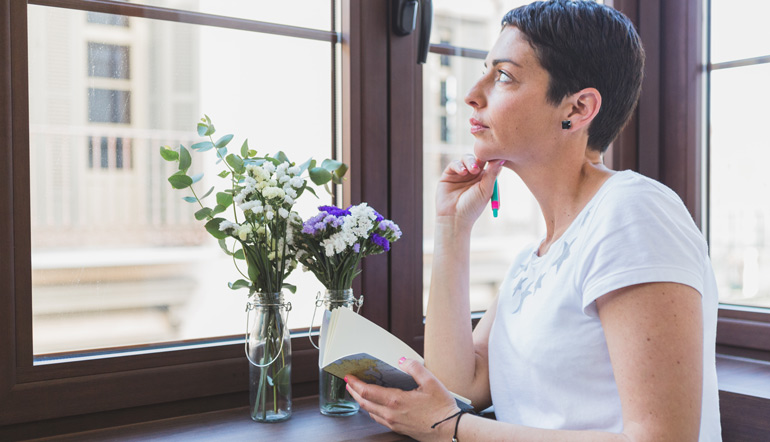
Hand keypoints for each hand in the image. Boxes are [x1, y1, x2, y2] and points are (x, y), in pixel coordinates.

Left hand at [345, 358, 461, 440]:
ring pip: (369, 411)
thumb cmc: (442, 408)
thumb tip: (402, 361)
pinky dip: (371, 409)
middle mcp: (391, 414)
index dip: (355, 383)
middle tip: (348, 383)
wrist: (450, 430)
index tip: (348, 376)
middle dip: (353, 392)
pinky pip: (378, 418)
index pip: (367, 391)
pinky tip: (374, 405)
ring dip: (361, 401)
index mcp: (396, 401)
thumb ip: (415, 368)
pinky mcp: (398, 428)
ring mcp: (393, 423)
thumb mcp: (431, 382)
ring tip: (358, 392)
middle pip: (364, 402)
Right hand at [435, 155, 503, 228]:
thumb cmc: (473, 207)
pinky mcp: (449, 174)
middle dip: (481, 158)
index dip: (492, 158)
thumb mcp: (486, 190)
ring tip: (473, 170)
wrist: (454, 217)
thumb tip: (502, 158)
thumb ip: (492, 174)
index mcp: (484, 178)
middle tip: (481, 165)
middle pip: (478, 158)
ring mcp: (461, 174)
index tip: (495, 156)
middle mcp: (473, 175)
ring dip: (470, 161)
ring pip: (466, 158)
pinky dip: (459, 166)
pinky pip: (454, 163)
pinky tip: (463, 173)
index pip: (490, 163)